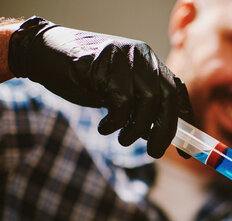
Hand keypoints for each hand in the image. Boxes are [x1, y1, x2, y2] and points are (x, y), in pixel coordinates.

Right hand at [8, 17, 192, 157]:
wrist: (44, 55)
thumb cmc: (85, 79)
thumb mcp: (119, 95)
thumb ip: (140, 109)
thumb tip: (161, 136)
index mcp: (151, 64)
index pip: (178, 93)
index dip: (185, 121)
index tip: (185, 149)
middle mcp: (143, 57)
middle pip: (168, 98)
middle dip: (165, 131)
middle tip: (154, 153)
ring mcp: (126, 58)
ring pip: (148, 101)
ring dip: (136, 129)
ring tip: (123, 138)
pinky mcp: (106, 64)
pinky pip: (122, 101)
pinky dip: (116, 122)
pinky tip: (105, 127)